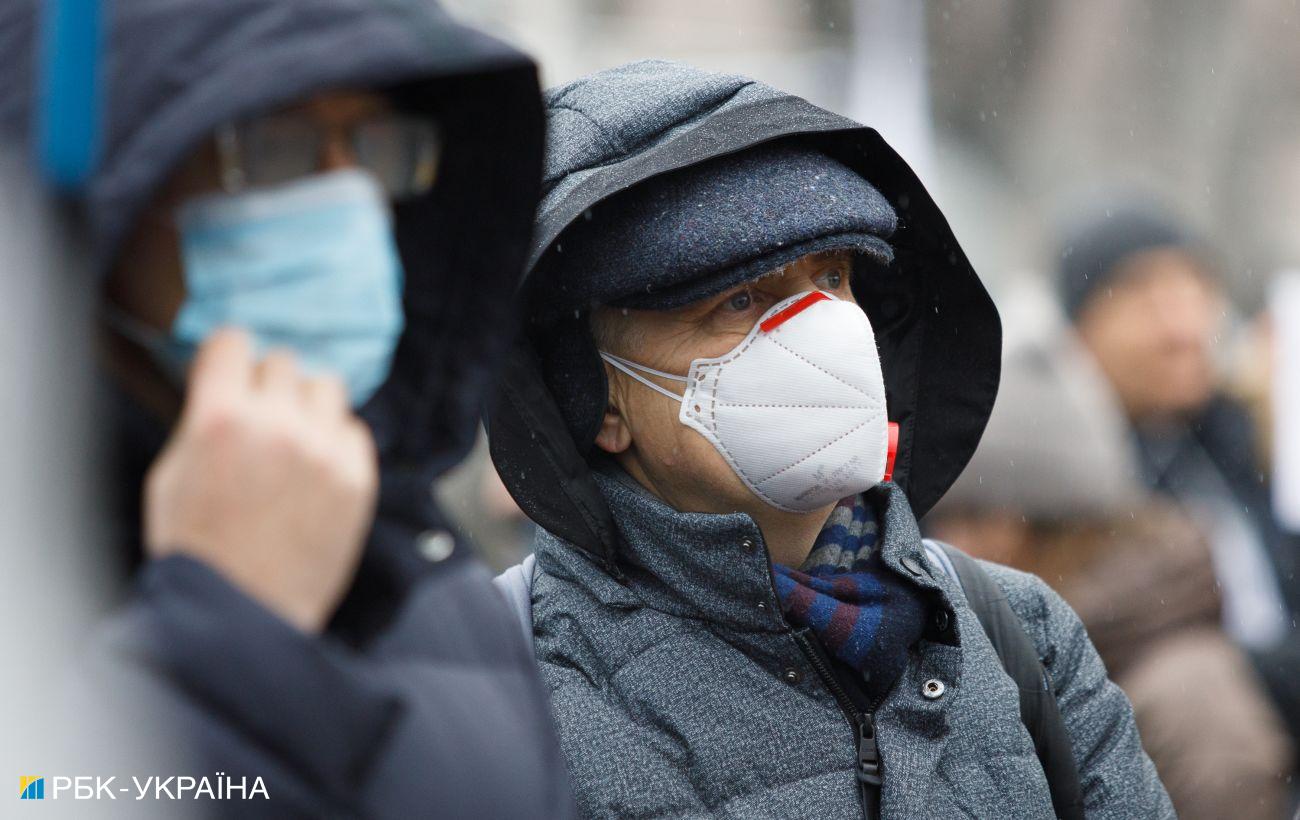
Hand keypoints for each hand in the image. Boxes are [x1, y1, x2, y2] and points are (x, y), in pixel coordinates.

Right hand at [144, 328, 378, 631]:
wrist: (243, 615)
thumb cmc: (198, 549)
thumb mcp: (171, 475)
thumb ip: (202, 419)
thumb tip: (225, 378)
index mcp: (220, 420)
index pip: (234, 342)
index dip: (227, 357)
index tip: (229, 370)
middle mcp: (278, 426)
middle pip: (282, 362)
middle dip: (265, 386)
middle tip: (258, 418)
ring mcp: (324, 452)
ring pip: (326, 386)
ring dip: (307, 405)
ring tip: (292, 439)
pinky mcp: (358, 479)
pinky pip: (353, 429)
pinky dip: (335, 441)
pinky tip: (315, 470)